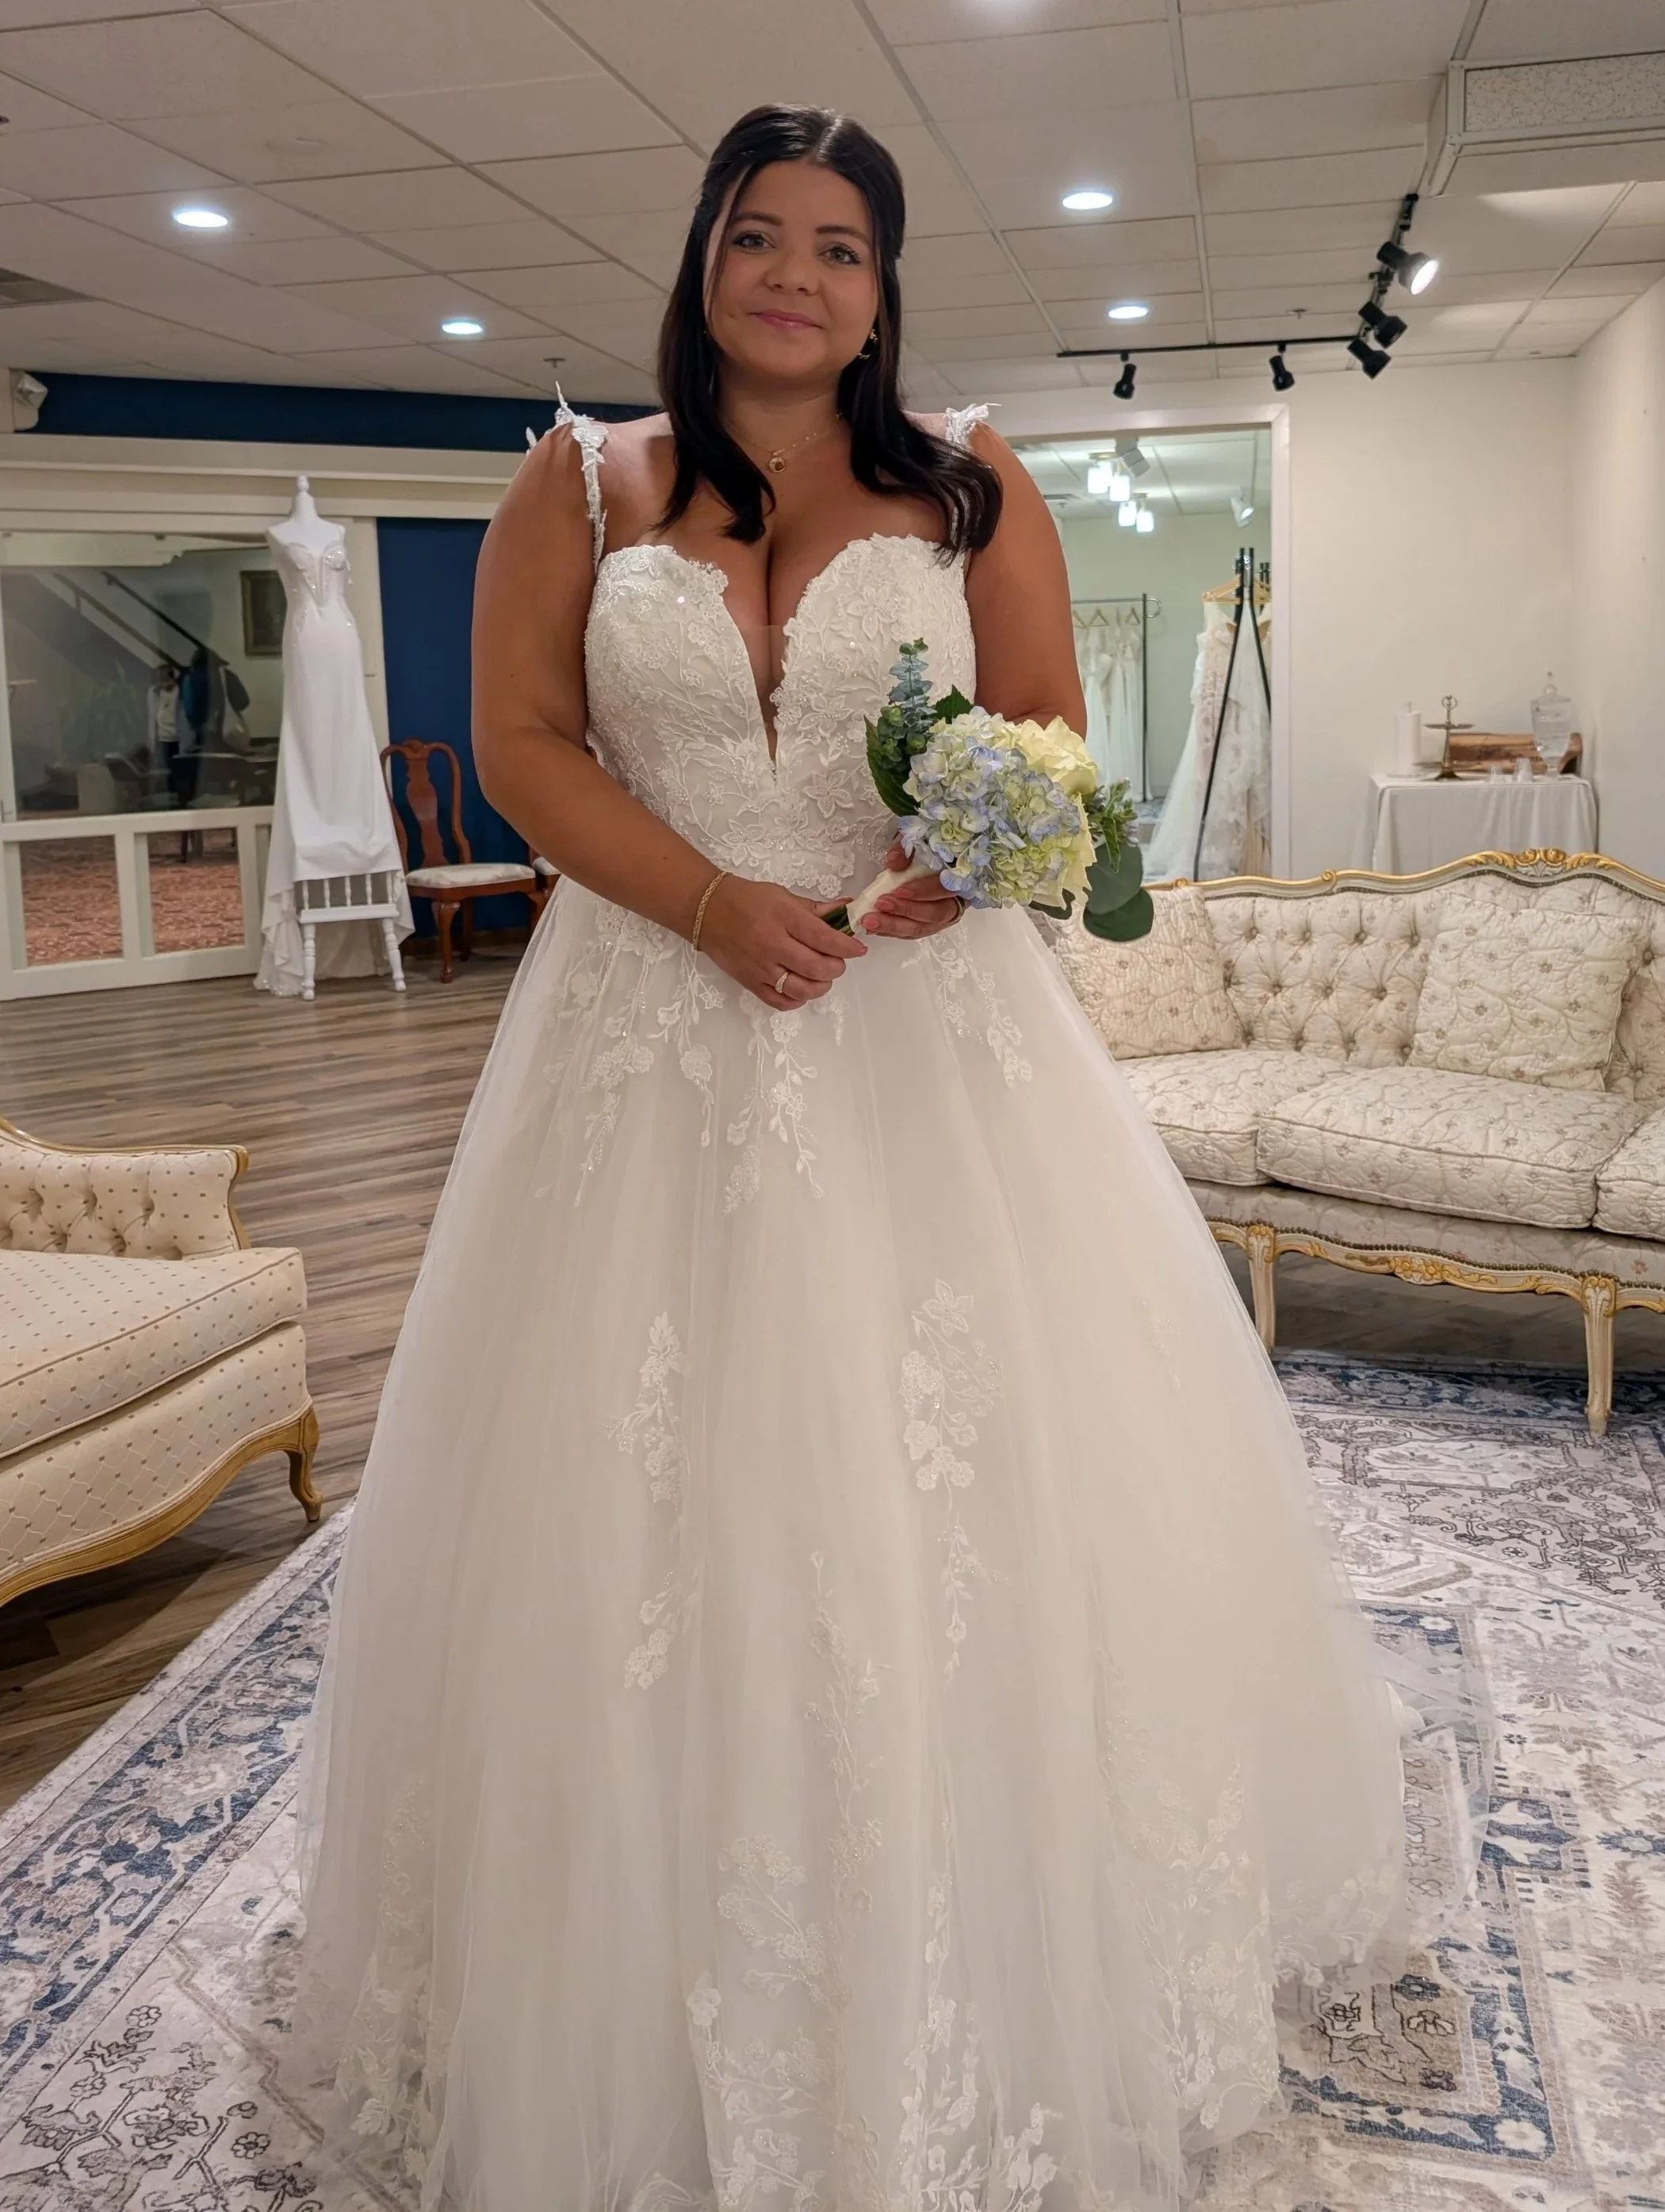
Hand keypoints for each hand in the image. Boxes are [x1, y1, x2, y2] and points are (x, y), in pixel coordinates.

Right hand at [700, 875, 865, 1007]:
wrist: (707, 910)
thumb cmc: (748, 900)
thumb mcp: (783, 896)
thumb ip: (816, 909)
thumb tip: (847, 910)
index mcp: (784, 918)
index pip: (824, 938)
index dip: (847, 947)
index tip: (858, 949)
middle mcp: (772, 944)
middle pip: (817, 968)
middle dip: (837, 967)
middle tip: (837, 961)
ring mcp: (761, 967)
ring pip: (802, 989)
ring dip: (821, 986)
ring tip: (823, 976)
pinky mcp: (750, 982)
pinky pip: (780, 1002)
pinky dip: (798, 999)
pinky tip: (802, 988)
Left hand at [859, 837, 964, 939]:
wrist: (930, 853)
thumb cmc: (927, 844)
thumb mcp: (916, 837)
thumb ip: (905, 847)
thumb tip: (894, 864)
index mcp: (962, 876)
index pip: (946, 888)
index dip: (924, 891)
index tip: (899, 890)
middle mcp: (958, 900)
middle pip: (936, 913)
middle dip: (907, 910)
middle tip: (881, 904)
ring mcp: (944, 916)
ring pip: (923, 927)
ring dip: (895, 925)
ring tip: (871, 921)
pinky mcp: (929, 924)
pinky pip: (912, 932)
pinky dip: (892, 931)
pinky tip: (874, 927)